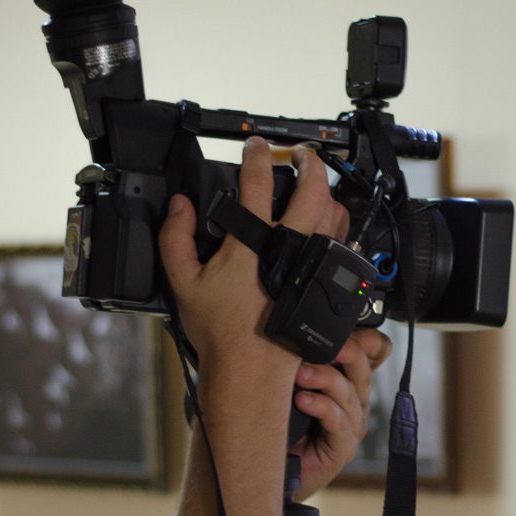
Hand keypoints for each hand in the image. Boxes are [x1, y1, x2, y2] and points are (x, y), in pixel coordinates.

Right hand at [157, 137, 345, 372]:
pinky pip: (340, 243)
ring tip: (314, 187)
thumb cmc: (220, 331)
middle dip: (309, 163)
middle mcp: (290, 249)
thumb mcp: (183, 282)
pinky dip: (336, 226)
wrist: (251, 370)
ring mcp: (313, 265)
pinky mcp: (326, 283)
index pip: (257, 183)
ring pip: (334, 214)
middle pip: (312, 189)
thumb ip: (175, 238)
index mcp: (253, 244)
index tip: (256, 146)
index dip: (257, 156)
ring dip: (326, 193)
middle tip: (300, 156)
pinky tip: (325, 225)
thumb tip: (179, 206)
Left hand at [290, 326, 394, 499]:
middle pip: (363, 367)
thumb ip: (303, 359)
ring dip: (324, 378)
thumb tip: (293, 329)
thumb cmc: (285, 425)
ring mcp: (352, 424)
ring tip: (300, 375)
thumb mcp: (294, 384)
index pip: (375, 351)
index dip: (367, 338)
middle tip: (321, 343)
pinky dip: (321, 407)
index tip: (342, 327)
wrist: (279, 473)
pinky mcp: (343, 447)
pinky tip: (303, 401)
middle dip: (344, 350)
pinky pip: (337, 421)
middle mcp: (356, 400)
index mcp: (350, 380)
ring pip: (348, 392)